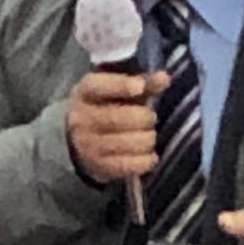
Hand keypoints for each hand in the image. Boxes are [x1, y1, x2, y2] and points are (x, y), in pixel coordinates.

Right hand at [68, 69, 164, 187]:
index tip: (139, 86)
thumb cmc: (106, 107)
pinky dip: (145, 161)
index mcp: (85, 92)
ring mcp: (87, 144)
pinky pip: (127, 165)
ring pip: (126, 142)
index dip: (120, 85)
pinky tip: (151, 155)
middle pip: (117, 117)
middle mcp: (81, 118)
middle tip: (151, 118)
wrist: (79, 139)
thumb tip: (164, 77)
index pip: (98, 86)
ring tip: (149, 136)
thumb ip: (144, 82)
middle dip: (144, 117)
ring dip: (147, 139)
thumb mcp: (119, 90)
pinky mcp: (97, 166)